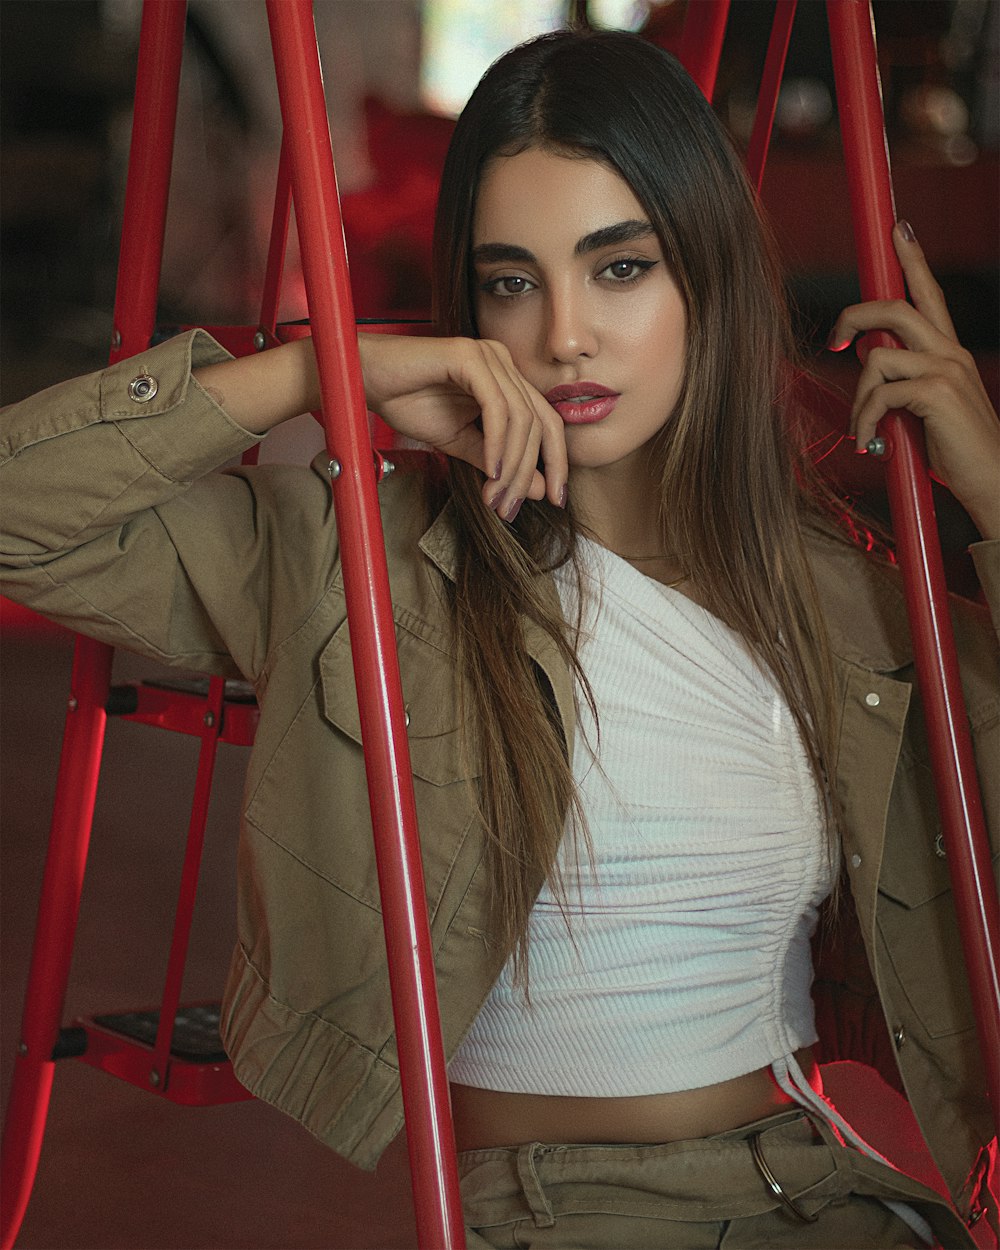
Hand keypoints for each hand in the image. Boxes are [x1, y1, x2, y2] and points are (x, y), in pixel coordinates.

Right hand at [358, 332, 567, 517]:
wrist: (366, 380)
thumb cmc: (408, 403)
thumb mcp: (460, 442)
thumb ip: (499, 462)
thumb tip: (540, 489)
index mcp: (506, 379)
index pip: (546, 422)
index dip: (556, 462)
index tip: (555, 499)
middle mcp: (503, 362)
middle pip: (539, 423)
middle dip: (530, 472)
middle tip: (511, 508)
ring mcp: (489, 356)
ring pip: (521, 419)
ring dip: (512, 465)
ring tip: (495, 496)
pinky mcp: (470, 357)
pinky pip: (497, 407)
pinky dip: (497, 443)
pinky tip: (490, 470)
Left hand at [828, 221, 999, 539]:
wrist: (993, 482)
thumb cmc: (958, 454)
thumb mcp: (927, 411)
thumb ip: (904, 384)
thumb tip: (870, 368)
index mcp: (950, 353)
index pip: (929, 294)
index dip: (913, 260)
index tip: (899, 229)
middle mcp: (952, 352)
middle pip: (896, 309)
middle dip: (854, 317)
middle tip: (834, 343)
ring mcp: (948, 370)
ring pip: (878, 357)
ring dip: (858, 398)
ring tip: (864, 429)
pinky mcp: (938, 393)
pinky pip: (881, 393)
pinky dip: (866, 419)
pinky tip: (871, 442)